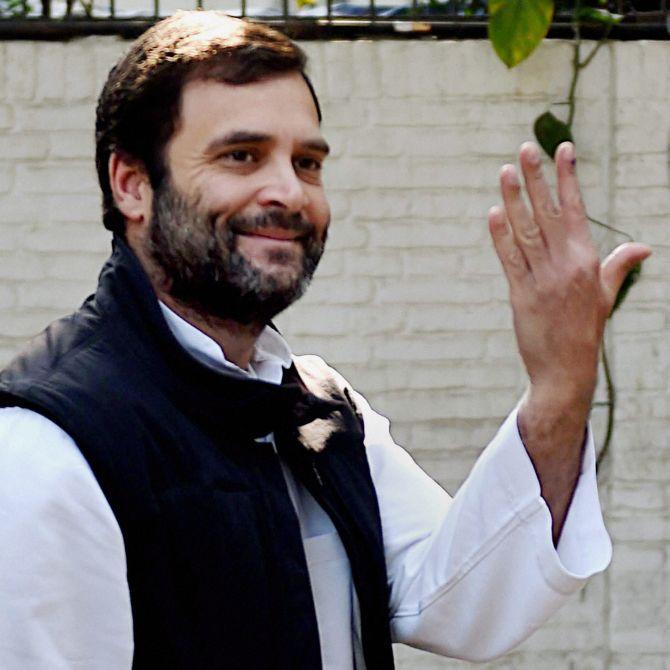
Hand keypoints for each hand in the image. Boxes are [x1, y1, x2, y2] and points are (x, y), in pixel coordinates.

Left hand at [488, 141, 650, 542]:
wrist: (567, 370)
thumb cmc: (586, 330)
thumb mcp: (605, 295)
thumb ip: (618, 266)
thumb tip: (643, 247)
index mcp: (586, 261)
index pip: (576, 210)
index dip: (568, 178)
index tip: (562, 151)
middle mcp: (564, 265)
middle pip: (548, 214)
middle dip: (537, 179)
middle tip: (525, 149)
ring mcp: (541, 280)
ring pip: (525, 232)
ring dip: (514, 200)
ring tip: (505, 172)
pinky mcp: (520, 295)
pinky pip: (509, 259)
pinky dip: (500, 236)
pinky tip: (493, 213)